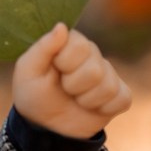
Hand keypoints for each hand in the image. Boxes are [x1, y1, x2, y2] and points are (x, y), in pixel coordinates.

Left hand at [12, 23, 131, 138]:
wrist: (46, 124)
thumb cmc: (33, 93)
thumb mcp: (28, 71)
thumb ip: (43, 48)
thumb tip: (62, 26)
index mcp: (70, 45)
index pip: (80, 45)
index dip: (65, 63)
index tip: (54, 70)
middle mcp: (92, 55)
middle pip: (94, 70)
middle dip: (73, 85)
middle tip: (63, 88)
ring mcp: (108, 75)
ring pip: (108, 87)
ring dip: (86, 99)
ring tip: (75, 98)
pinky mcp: (120, 94)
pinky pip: (122, 99)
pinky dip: (103, 109)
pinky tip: (91, 107)